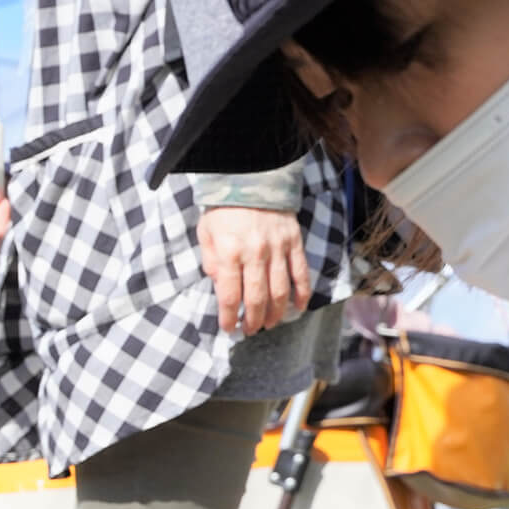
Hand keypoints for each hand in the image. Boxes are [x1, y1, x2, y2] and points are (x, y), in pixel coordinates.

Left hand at [197, 206, 311, 334]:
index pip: (230, 296)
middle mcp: (255, 254)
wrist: (251, 177)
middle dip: (253, 320)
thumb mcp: (206, 234)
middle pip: (257, 298)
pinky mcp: (294, 242)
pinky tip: (298, 307)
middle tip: (250, 330)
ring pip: (280, 290)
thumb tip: (221, 288)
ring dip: (276, 313)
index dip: (229, 317)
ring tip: (270, 324)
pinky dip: (302, 293)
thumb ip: (212, 262)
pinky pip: (301, 273)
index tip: (229, 328)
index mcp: (229, 253)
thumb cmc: (223, 208)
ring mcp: (277, 249)